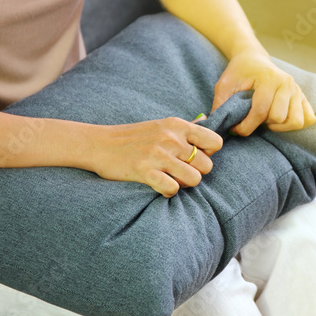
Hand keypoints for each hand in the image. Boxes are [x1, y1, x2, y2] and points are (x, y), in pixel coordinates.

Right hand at [84, 117, 222, 197]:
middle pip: (207, 165)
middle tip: (180, 171)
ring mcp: (158, 155)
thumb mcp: (161, 125)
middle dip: (196, 172)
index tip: (195, 156)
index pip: (215, 142)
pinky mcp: (145, 171)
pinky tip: (160, 185)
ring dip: (184, 183)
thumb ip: (185, 129)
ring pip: (195, 179)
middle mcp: (171, 139)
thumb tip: (208, 125)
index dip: (209, 153)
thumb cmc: (134, 137)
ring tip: (171, 179)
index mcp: (177, 126)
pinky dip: (168, 191)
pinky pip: (173, 189)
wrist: (100, 144)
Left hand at [211, 50, 315, 135]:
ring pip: (295, 121)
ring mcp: (298, 90)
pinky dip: (293, 124)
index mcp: (269, 78)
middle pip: (278, 118)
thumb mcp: (224, 85)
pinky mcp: (303, 97)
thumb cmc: (238, 72)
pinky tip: (279, 119)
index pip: (260, 111)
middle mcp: (287, 84)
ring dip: (279, 126)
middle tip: (250, 120)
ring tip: (265, 119)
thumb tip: (216, 125)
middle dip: (261, 125)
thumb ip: (220, 105)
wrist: (253, 58)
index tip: (235, 127)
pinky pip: (307, 119)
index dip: (245, 126)